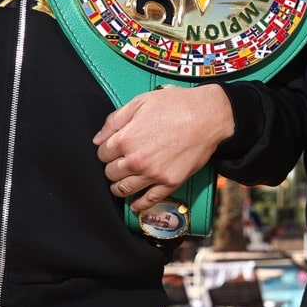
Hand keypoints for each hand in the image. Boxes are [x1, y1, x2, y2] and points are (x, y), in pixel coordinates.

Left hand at [96, 84, 236, 211]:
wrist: (209, 116)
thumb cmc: (177, 105)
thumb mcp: (141, 102)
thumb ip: (115, 120)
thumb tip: (98, 139)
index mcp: (126, 138)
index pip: (102, 154)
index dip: (106, 151)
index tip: (113, 150)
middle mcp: (136, 160)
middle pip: (110, 173)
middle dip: (112, 167)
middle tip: (120, 163)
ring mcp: (153, 174)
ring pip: (123, 189)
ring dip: (119, 187)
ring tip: (122, 182)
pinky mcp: (169, 182)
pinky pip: (148, 200)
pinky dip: (138, 205)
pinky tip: (135, 204)